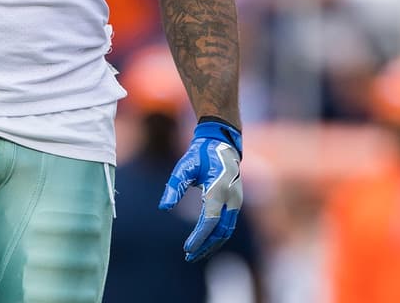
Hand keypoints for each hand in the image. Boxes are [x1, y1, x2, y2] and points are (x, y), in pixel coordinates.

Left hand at [159, 118, 242, 262]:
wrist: (221, 143)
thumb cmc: (200, 154)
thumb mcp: (184, 166)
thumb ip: (174, 186)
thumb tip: (163, 207)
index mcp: (218, 190)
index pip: (209, 221)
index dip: (198, 237)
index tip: (186, 249)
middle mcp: (231, 198)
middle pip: (220, 231)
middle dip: (205, 246)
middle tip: (189, 257)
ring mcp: (236, 201)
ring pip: (227, 231)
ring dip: (212, 244)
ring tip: (196, 253)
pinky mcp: (236, 202)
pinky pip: (228, 225)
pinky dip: (217, 236)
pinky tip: (205, 241)